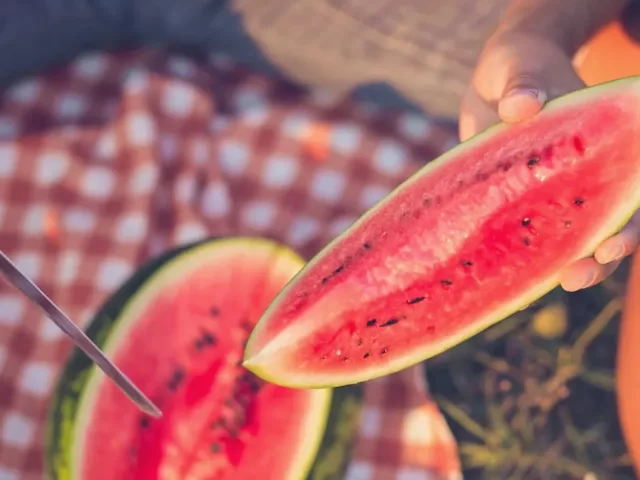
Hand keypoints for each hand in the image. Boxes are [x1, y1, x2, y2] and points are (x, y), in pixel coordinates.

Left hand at [460, 26, 639, 291]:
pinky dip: (521, 258)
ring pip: (567, 239)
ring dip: (561, 266)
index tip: (609, 243)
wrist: (495, 80)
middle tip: (576, 277)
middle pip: (606, 224)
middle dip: (599, 258)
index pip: (627, 189)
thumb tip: (522, 106)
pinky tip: (502, 278)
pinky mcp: (520, 203)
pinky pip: (526, 236)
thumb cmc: (518, 67)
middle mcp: (586, 175)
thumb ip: (523, 81)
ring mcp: (554, 192)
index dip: (626, 223)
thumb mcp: (520, 66)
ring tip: (547, 286)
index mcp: (603, 144)